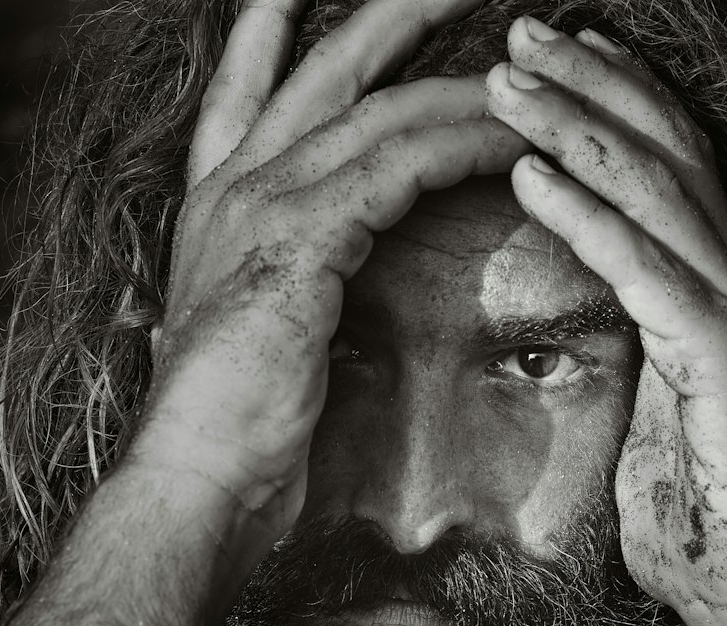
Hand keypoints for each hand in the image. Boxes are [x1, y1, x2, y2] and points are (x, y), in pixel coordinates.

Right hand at [133, 0, 527, 554]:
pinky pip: (400, 164)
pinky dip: (460, 142)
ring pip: (378, 106)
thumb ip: (275, 293)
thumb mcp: (249, 340)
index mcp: (217, 211)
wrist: (197, 477)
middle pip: (324, 68)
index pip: (244, 96)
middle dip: (395, 10)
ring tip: (528, 41)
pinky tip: (509, 132)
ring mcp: (262, 206)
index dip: (267, 37)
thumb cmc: (229, 429)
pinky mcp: (301, 239)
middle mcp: (235, 190)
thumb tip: (305, 293)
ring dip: (461, 75)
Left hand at [483, 16, 726, 625]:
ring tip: (508, 82)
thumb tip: (576, 318)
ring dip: (574, 129)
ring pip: (652, 193)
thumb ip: (624, 344)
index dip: (610, 104)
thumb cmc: (697, 501)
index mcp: (704, 285)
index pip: (659, 170)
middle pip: (657, 154)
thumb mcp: (645, 403)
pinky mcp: (722, 357)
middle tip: (518, 39)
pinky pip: (644, 270)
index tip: (547, 62)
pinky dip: (586, 217)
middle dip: (586, 88)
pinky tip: (530, 175)